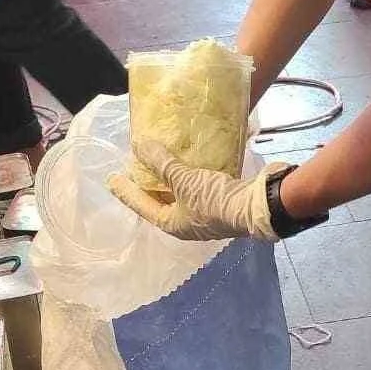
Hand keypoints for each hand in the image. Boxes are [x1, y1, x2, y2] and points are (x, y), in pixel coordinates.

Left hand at [109, 140, 286, 241]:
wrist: (258, 206)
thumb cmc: (216, 200)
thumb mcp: (184, 180)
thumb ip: (161, 163)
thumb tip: (139, 145)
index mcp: (173, 224)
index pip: (142, 206)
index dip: (127, 192)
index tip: (112, 180)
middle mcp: (187, 223)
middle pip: (161, 201)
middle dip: (149, 185)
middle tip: (135, 167)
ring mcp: (205, 214)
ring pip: (181, 194)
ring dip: (170, 178)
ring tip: (160, 160)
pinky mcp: (221, 202)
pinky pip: (198, 187)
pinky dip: (190, 174)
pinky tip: (189, 160)